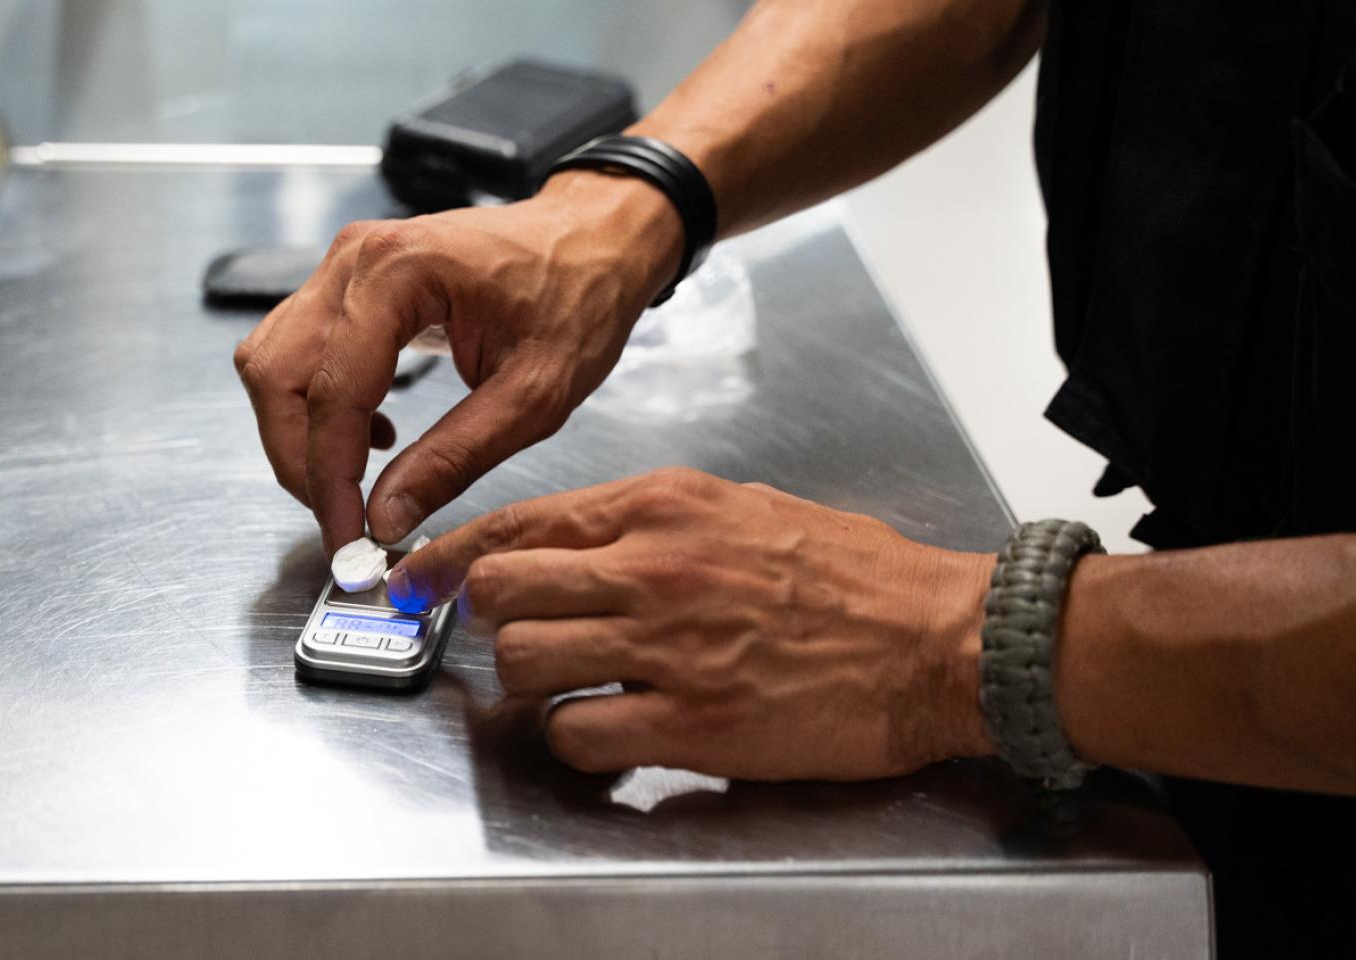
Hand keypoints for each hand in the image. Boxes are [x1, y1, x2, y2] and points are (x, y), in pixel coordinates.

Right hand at [233, 173, 681, 554]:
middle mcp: (358, 259)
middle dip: (299, 460)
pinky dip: (317, 404)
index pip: (332, 393)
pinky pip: (298, 349)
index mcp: (401, 273)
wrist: (595, 239)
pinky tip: (374, 434)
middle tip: (344, 519)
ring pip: (273, 363)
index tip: (346, 539)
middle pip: (277, 375)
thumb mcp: (534, 394)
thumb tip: (386, 516)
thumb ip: (455, 458)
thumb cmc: (579, 295)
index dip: (329, 480)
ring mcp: (347, 264)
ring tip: (358, 480)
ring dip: (301, 434)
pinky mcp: (352, 280)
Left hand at [388, 468, 996, 779]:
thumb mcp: (742, 507)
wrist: (938, 638)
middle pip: (501, 589)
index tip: (417, 574)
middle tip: (512, 635)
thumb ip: (651, 522)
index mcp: (662, 507)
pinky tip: (605, 732)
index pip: (518, 522)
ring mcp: (666, 648)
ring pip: (522, 661)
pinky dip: (574, 740)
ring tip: (568, 686)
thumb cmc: (854, 573)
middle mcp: (651, 569)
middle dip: (488, 616)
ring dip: (529, 680)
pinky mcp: (690, 724)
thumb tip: (576, 544)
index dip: (451, 553)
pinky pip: (577, 734)